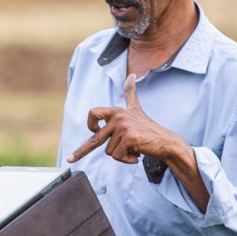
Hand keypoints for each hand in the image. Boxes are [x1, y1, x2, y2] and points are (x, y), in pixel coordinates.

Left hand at [66, 73, 183, 164]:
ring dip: (121, 155)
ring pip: (109, 151)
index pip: (93, 113)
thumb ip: (131, 92)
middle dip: (80, 152)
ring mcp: (123, 128)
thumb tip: (131, 75)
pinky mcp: (129, 139)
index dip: (90, 124)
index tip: (92, 131)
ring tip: (134, 148)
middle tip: (69, 159)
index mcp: (116, 111)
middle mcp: (118, 118)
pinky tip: (137, 154)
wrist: (167, 141)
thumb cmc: (149, 128)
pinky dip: (127, 160)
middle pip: (95, 139)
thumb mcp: (137, 108)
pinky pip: (118, 156)